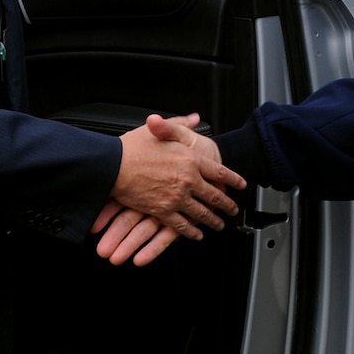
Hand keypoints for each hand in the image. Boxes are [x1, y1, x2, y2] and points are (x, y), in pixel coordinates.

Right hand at [96, 114, 245, 264]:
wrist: (113, 166)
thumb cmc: (132, 147)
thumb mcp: (159, 129)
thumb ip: (179, 124)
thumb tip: (193, 118)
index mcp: (190, 159)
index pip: (219, 172)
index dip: (233, 179)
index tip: (241, 184)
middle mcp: (188, 180)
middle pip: (215, 196)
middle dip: (226, 204)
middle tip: (232, 209)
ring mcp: (177, 197)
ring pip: (202, 213)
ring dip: (212, 220)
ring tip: (218, 224)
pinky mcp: (163, 211)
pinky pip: (182, 225)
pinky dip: (191, 232)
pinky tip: (196, 234)